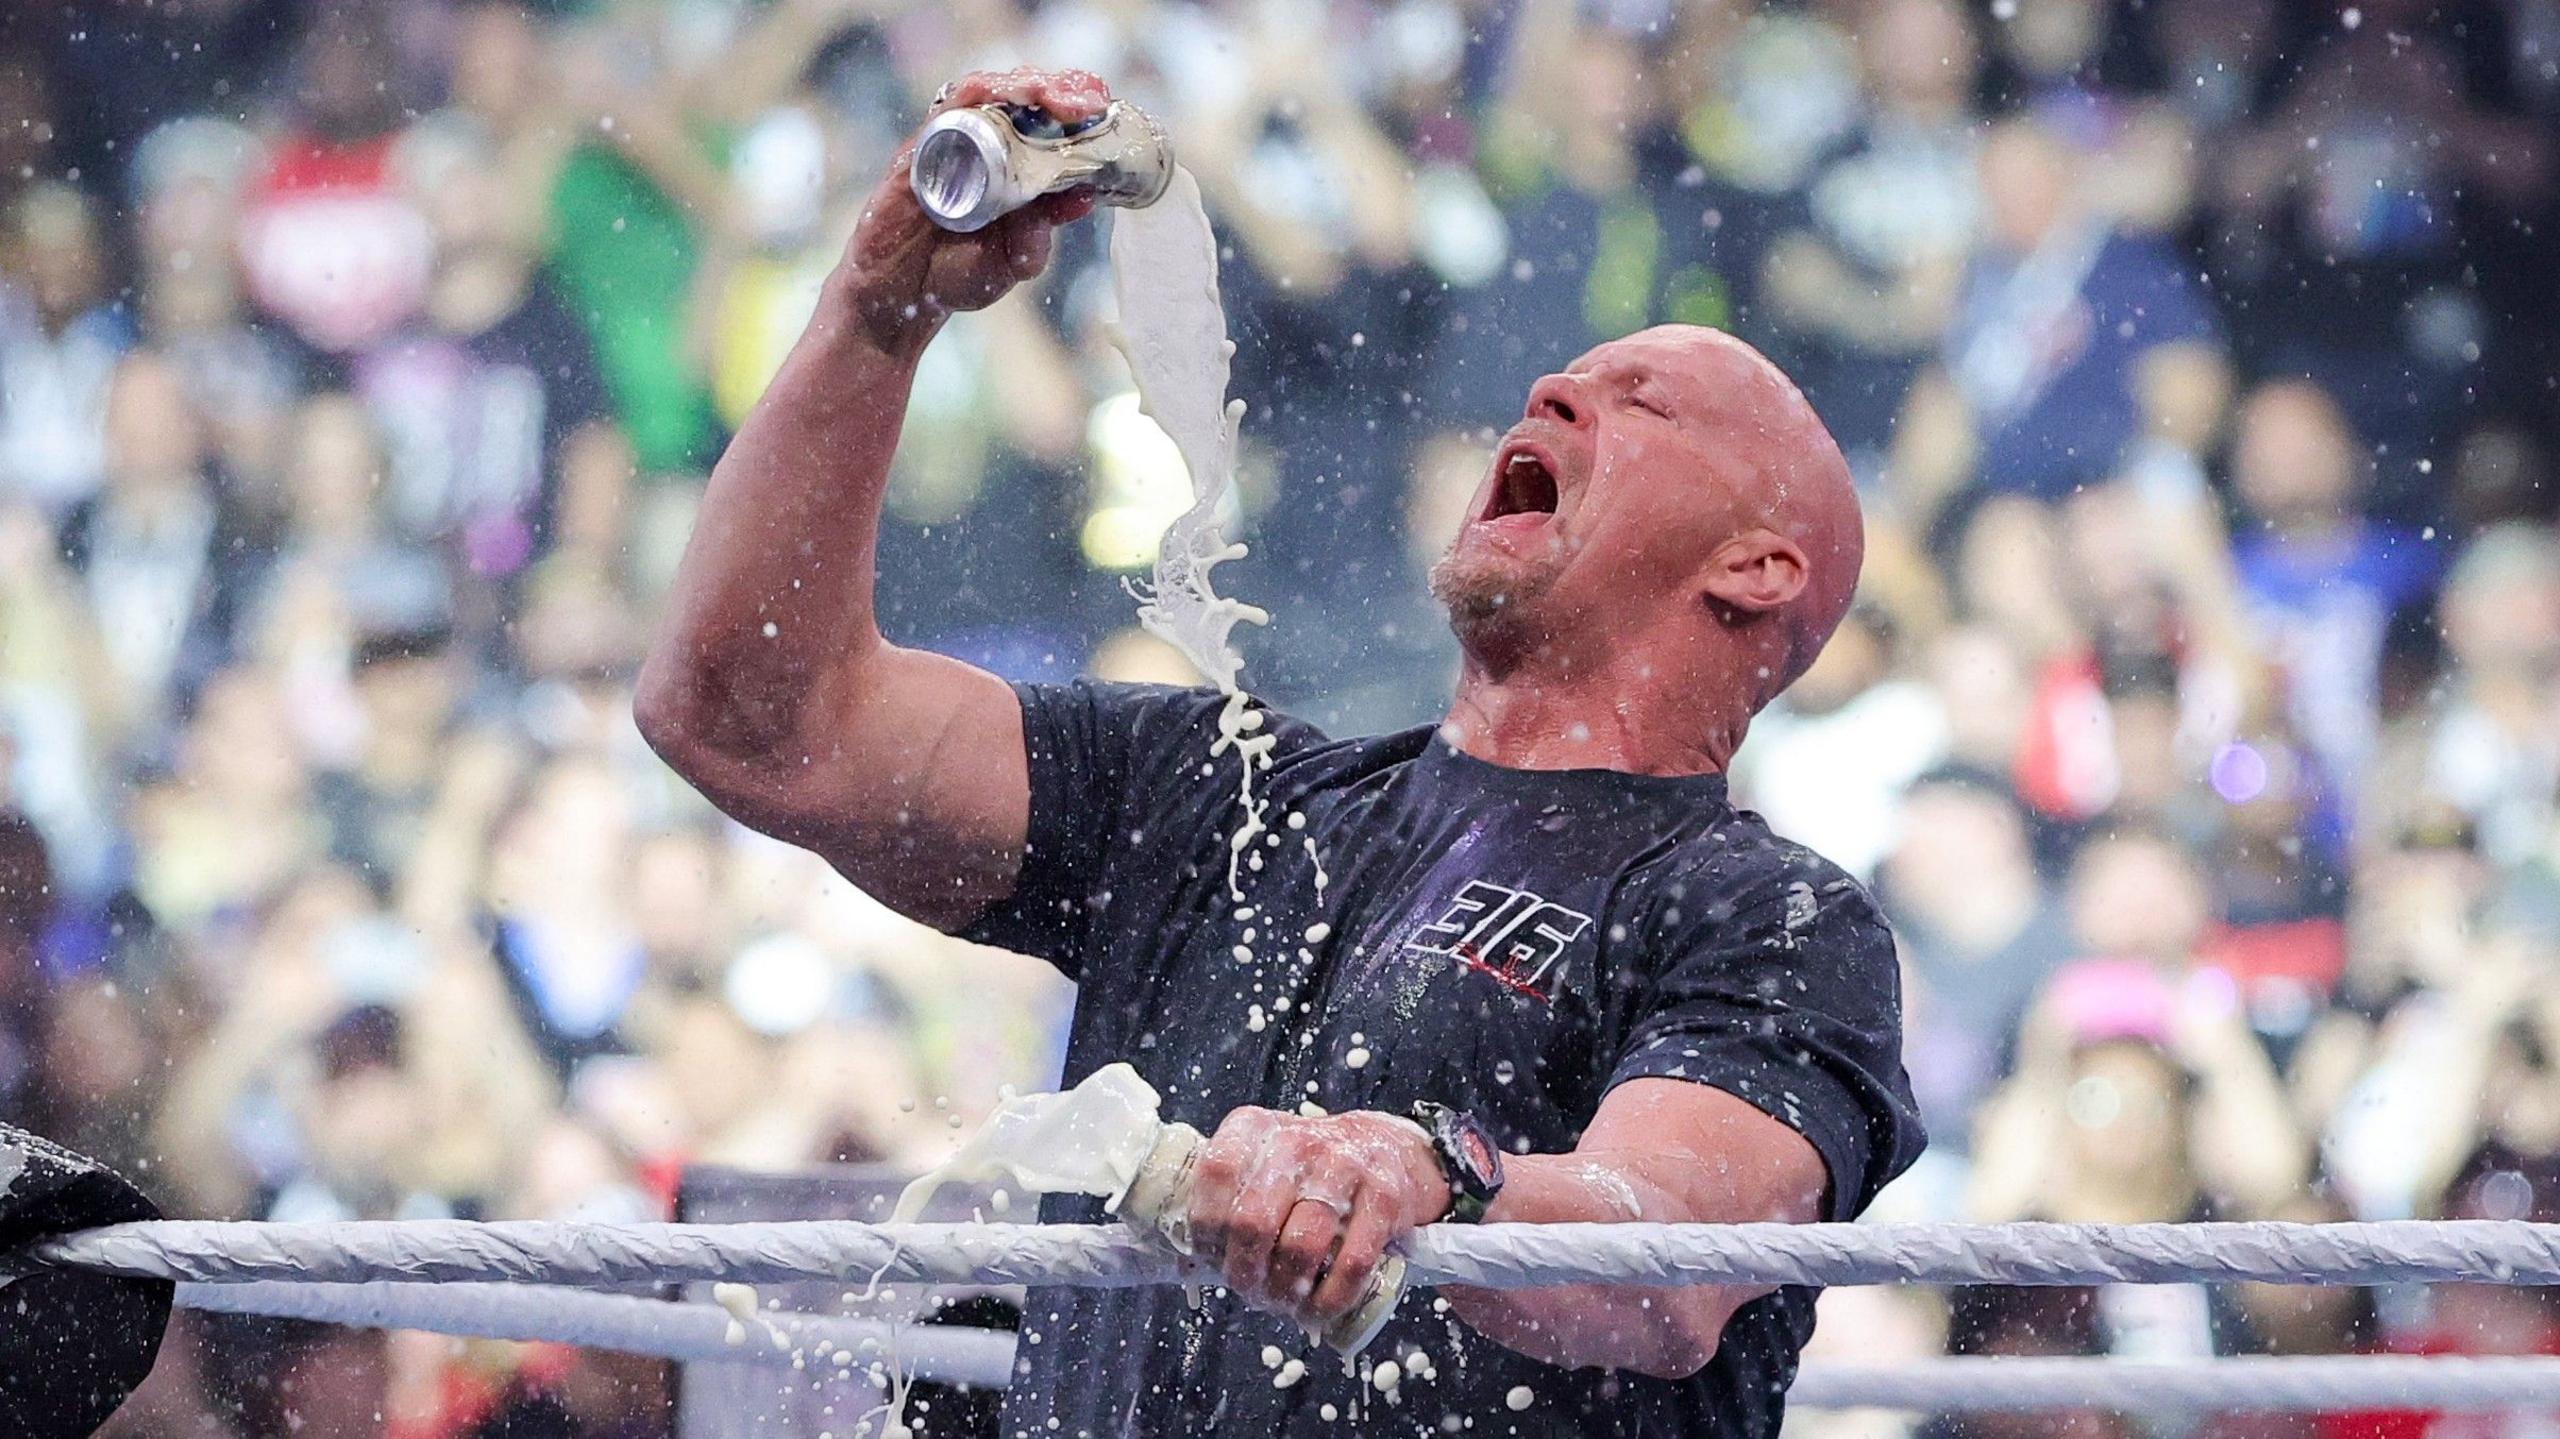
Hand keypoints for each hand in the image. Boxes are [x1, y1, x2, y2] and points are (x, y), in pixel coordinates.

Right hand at [841, 68, 1107, 351]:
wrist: (900, 296)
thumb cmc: (957, 273)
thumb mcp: (1014, 259)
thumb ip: (1042, 235)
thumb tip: (1086, 199)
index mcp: (1017, 169)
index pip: (1052, 122)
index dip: (1079, 106)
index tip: (1104, 104)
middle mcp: (985, 147)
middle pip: (1026, 97)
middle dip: (1060, 89)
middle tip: (1087, 100)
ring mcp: (952, 142)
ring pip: (991, 92)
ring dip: (1025, 85)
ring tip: (1052, 94)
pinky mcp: (922, 145)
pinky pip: (950, 107)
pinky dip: (979, 93)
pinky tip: (1005, 96)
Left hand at [1184, 1107, 1449, 1332]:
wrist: (1389, 1149)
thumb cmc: (1310, 1170)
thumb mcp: (1265, 1162)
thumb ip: (1228, 1198)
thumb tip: (1184, 1262)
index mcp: (1256, 1128)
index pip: (1215, 1174)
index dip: (1205, 1228)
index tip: (1212, 1259)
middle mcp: (1298, 1140)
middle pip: (1252, 1221)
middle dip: (1245, 1273)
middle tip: (1252, 1293)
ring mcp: (1345, 1166)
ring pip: (1300, 1246)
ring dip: (1286, 1291)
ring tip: (1284, 1303)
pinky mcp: (1385, 1197)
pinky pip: (1352, 1262)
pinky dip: (1330, 1299)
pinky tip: (1319, 1310)